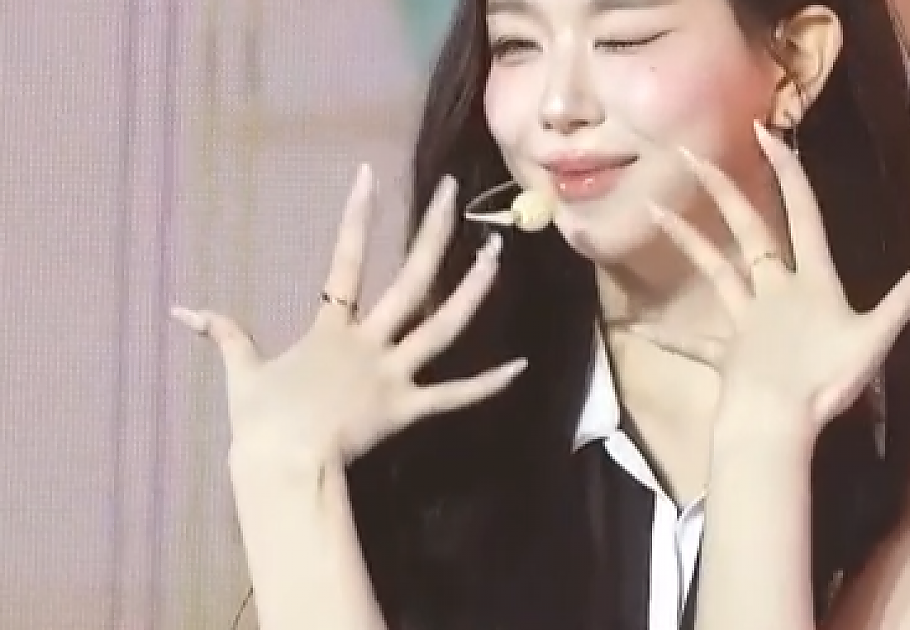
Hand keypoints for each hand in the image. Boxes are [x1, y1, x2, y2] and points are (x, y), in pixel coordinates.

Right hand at [172, 164, 524, 463]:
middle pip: (411, 279)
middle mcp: (369, 341)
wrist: (284, 466)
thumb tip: (181, 310)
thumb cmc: (261, 421)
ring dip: (472, 289)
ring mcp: (393, 373)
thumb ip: (222, 335)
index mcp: (330, 327)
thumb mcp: (240, 372)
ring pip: (444, 326)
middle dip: (433, 233)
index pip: (345, 258)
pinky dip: (488, 384)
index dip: (356, 215)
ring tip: (496, 255)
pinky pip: (454, 395)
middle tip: (451, 196)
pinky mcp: (409, 408)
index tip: (369, 175)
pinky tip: (521, 366)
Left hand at [634, 122, 909, 429]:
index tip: (765, 132)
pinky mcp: (724, 352)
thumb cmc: (826, 378)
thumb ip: (905, 300)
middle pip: (747, 230)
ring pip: (712, 269)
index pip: (802, 214)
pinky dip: (666, 337)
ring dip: (684, 239)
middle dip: (720, 189)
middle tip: (688, 154)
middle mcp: (773, 289)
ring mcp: (743, 318)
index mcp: (812, 280)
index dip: (786, 173)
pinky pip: (692, 343)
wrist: (777, 420)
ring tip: (650, 210)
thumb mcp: (875, 339)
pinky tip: (637, 330)